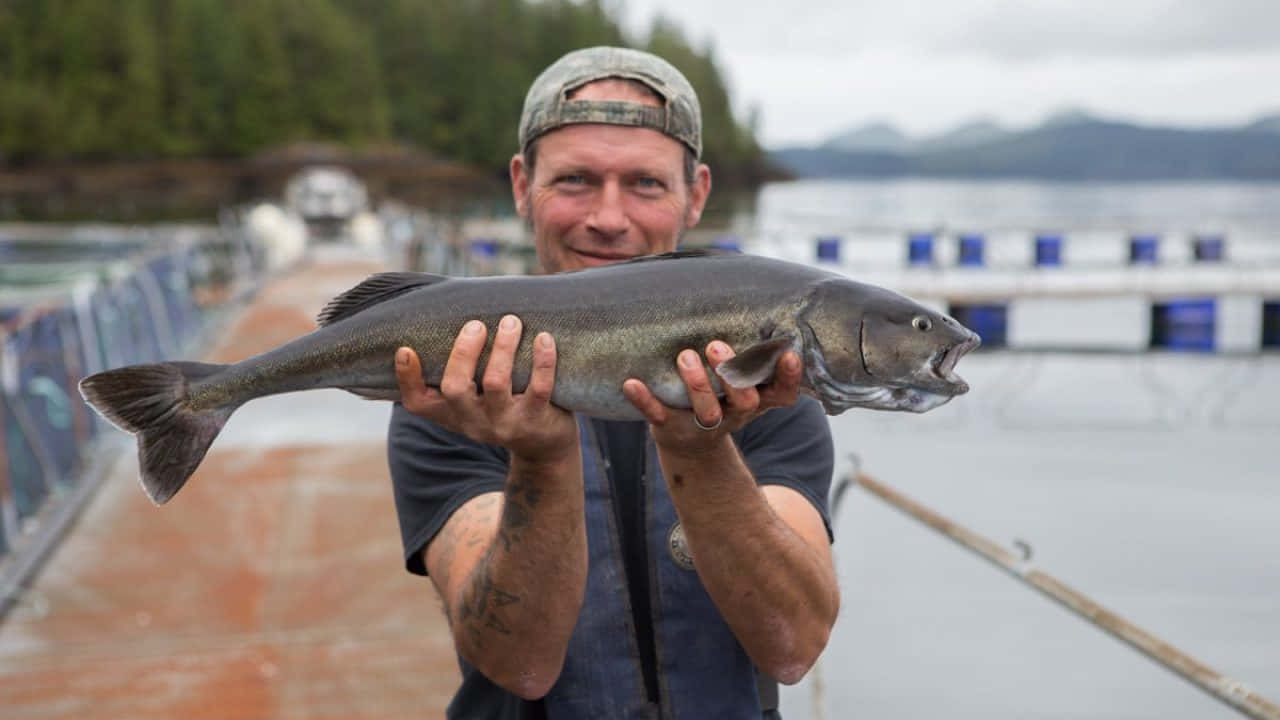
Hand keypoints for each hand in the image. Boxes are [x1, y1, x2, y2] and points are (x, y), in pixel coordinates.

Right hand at [395, 315, 578, 465]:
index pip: (418, 403)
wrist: (544, 446)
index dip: (407, 378)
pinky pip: (539, 388)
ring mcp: (504, 423)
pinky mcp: (536, 420)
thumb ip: (460, 372)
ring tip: (511, 321)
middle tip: (476, 324)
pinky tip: (544, 338)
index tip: (406, 350)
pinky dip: (542, 361)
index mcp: (452, 413)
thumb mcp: (475, 400)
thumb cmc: (503, 407)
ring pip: (495, 383)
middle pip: (455, 388)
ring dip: (503, 347)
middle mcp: (473, 421)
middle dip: (464, 352)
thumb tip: (449, 319)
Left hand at [622, 340, 802, 456]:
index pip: (783, 393)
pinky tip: (631, 383)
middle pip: (744, 401)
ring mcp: (703, 425)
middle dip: (733, 375)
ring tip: (685, 356)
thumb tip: (768, 306)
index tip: (788, 353)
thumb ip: (753, 355)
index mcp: (757, 401)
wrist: (691, 443)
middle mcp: (734, 415)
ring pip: (706, 411)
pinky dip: (644, 400)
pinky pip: (657, 415)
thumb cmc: (723, 396)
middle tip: (718, 346)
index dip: (789, 377)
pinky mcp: (671, 427)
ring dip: (697, 384)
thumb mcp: (743, 380)